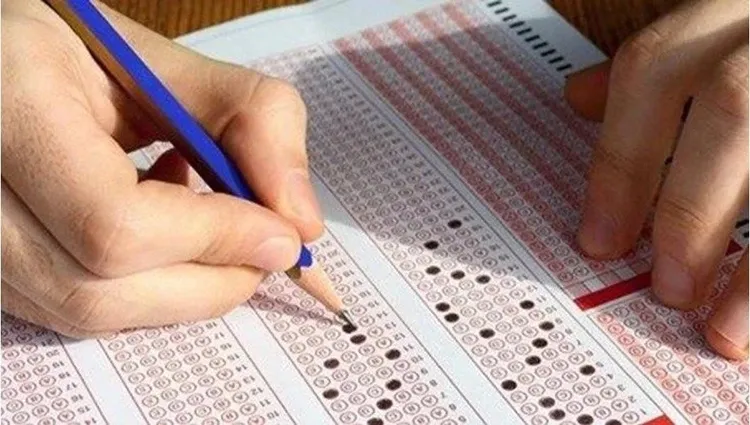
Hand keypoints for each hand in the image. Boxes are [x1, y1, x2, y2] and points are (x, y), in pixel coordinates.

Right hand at [1, 0, 322, 337]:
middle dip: (211, 280)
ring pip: (90, 313)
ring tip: (207, 220)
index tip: (281, 234)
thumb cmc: (71, 51)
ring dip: (182, 285)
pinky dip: (145, 287)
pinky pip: (77, 310)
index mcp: (13, 109)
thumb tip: (300, 220)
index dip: (214, 238)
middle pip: (101, 291)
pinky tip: (157, 227)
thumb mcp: (163, 60)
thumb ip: (250, 120)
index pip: (115, 222)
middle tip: (263, 245)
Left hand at [565, 0, 747, 358]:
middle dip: (690, 209)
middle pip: (731, 107)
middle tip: (668, 288)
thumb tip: (579, 97)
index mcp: (733, 6)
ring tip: (726, 327)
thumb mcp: (719, 29)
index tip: (599, 241)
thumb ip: (662, 70)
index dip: (619, 163)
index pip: (654, 70)